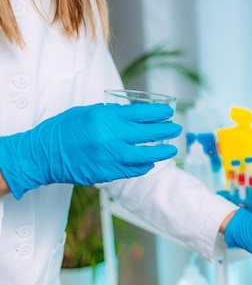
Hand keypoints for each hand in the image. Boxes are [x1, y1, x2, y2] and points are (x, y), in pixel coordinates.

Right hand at [0, 103, 181, 198]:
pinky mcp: (107, 172)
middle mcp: (111, 137)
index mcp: (106, 118)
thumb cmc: (63, 130)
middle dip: (166, 131)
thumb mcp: (88, 112)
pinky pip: (133, 170)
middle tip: (176, 129)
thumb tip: (132, 115)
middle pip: (148, 134)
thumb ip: (111, 114)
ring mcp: (110, 157)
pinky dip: (144, 166)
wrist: (43, 155)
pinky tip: (150, 162)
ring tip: (171, 149)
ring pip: (145, 155)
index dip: (158, 114)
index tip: (168, 113)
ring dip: (161, 152)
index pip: (141, 114)